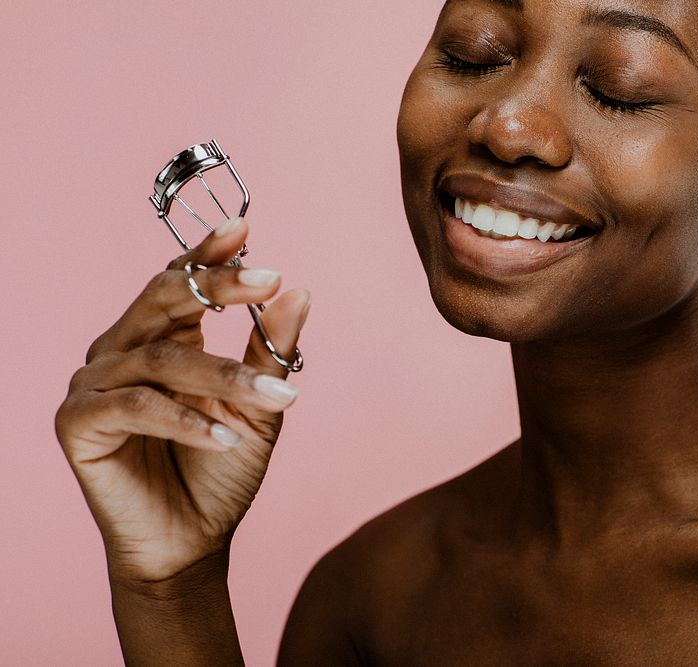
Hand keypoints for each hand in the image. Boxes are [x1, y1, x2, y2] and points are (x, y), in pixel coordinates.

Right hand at [56, 217, 309, 582]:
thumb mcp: (258, 406)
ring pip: (163, 360)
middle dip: (216, 285)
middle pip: (163, 299)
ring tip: (274, 400)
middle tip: (268, 279)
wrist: (191, 542)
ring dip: (224, 379)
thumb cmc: (221, 469)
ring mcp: (95, 384)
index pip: (180, 282)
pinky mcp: (78, 423)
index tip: (245, 227)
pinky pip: (137, 406)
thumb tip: (300, 292)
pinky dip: (185, 420)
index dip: (208, 254)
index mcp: (161, 339)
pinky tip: (225, 439)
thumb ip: (271, 351)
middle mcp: (122, 351)